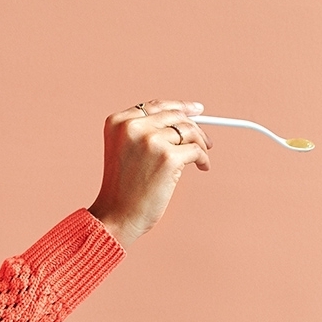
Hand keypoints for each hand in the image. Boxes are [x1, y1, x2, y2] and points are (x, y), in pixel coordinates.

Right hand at [89, 99, 210, 247]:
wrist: (116, 216)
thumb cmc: (123, 189)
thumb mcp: (125, 150)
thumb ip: (145, 132)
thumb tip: (184, 120)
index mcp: (118, 122)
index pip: (156, 105)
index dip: (179, 106)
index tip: (196, 110)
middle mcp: (133, 126)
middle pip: (175, 116)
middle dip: (194, 126)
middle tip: (206, 140)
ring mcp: (151, 140)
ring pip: (189, 131)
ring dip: (201, 144)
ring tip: (202, 158)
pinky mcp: (168, 157)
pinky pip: (196, 150)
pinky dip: (203, 158)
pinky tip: (202, 167)